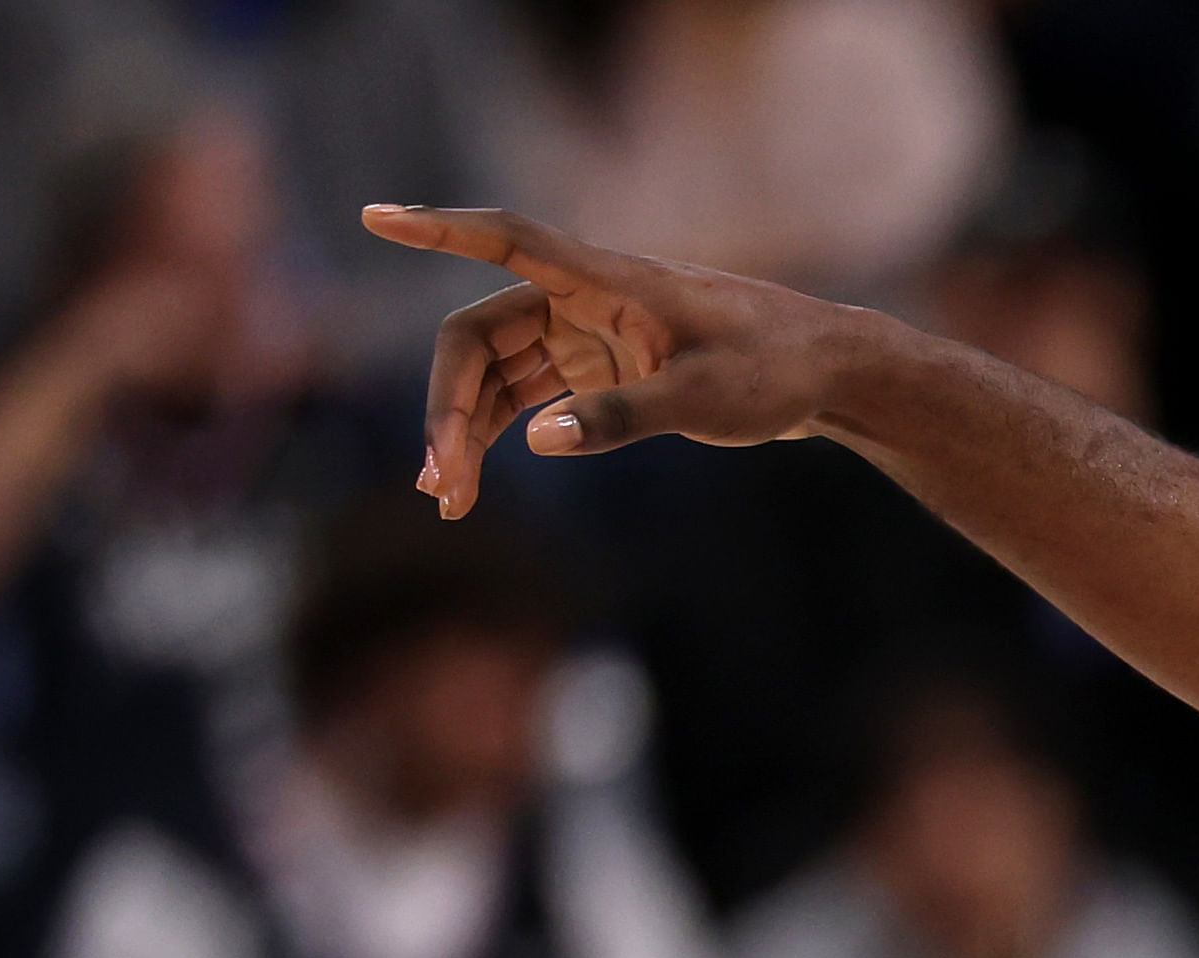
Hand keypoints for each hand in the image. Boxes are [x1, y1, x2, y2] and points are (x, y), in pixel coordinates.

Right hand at [365, 205, 860, 514]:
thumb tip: (537, 438)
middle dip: (449, 405)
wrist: (825, 373)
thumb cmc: (773, 370)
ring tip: (448, 499)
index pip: (504, 240)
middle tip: (440, 482)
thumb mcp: (704, 400)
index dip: (437, 229)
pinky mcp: (598, 368)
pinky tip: (474, 482)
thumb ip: (621, 417)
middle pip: (479, 336)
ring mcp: (586, 333)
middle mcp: (583, 299)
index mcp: (605, 281)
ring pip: (496, 373)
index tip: (374, 218)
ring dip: (465, 430)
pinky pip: (526, 394)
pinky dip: (499, 433)